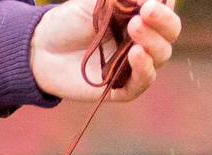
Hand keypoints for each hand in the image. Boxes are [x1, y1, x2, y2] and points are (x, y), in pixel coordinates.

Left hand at [29, 0, 179, 102]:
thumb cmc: (70, 20)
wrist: (41, 48)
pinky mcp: (121, 88)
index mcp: (141, 16)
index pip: (166, 8)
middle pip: (169, 34)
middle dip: (162, 21)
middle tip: (146, 11)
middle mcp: (143, 40)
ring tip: (135, 28)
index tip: (149, 0)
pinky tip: (136, 54)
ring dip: (152, 42)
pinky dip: (143, 69)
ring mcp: (134, 65)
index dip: (164, 4)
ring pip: (159, 57)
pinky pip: (141, 83)